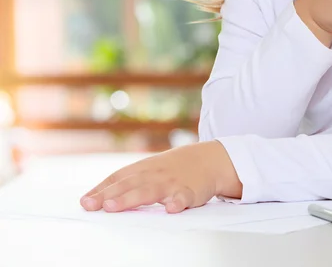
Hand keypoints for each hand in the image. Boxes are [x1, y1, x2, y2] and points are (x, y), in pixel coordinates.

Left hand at [79, 141, 241, 212]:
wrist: (210, 159)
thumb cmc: (175, 168)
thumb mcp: (151, 169)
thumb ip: (128, 183)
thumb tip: (96, 199)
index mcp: (144, 169)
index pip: (119, 178)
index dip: (102, 190)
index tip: (85, 203)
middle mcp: (155, 174)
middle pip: (130, 185)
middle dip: (110, 196)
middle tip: (93, 206)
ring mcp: (172, 182)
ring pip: (150, 191)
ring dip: (131, 199)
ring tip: (114, 207)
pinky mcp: (190, 191)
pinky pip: (184, 197)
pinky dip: (178, 202)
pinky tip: (171, 209)